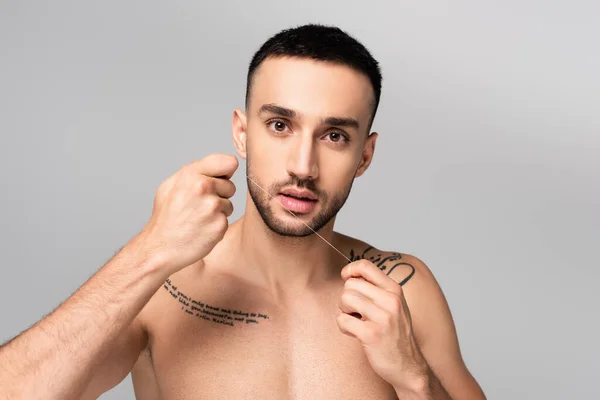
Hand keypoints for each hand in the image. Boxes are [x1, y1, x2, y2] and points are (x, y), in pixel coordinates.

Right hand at [139, 153, 237, 271]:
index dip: (226, 172)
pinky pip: (226, 220)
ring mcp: (213, 206)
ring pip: (229, 204)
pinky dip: (217, 225)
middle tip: (198, 206)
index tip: (220, 179)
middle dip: (219, 195)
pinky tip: (201, 229)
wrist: (160, 247)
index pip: (229, 162)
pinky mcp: (220, 224)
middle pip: (231, 186)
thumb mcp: (171, 185)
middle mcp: (204, 187)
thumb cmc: (166, 216)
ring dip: (218, 211)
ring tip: (198, 218)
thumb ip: (196, 172)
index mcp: (192, 174)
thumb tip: (221, 167)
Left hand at [337, 260, 427, 389]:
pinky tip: (355, 333)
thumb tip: (350, 275)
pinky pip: (343, 320)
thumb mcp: (394, 305)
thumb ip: (376, 289)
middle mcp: (390, 300)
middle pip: (350, 284)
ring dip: (344, 311)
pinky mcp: (371, 334)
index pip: (366, 266)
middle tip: (356, 312)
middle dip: (346, 298)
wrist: (408, 366)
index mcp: (394, 290)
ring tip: (356, 321)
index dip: (350, 270)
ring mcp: (382, 317)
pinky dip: (344, 327)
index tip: (346, 278)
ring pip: (345, 299)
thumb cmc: (396, 334)